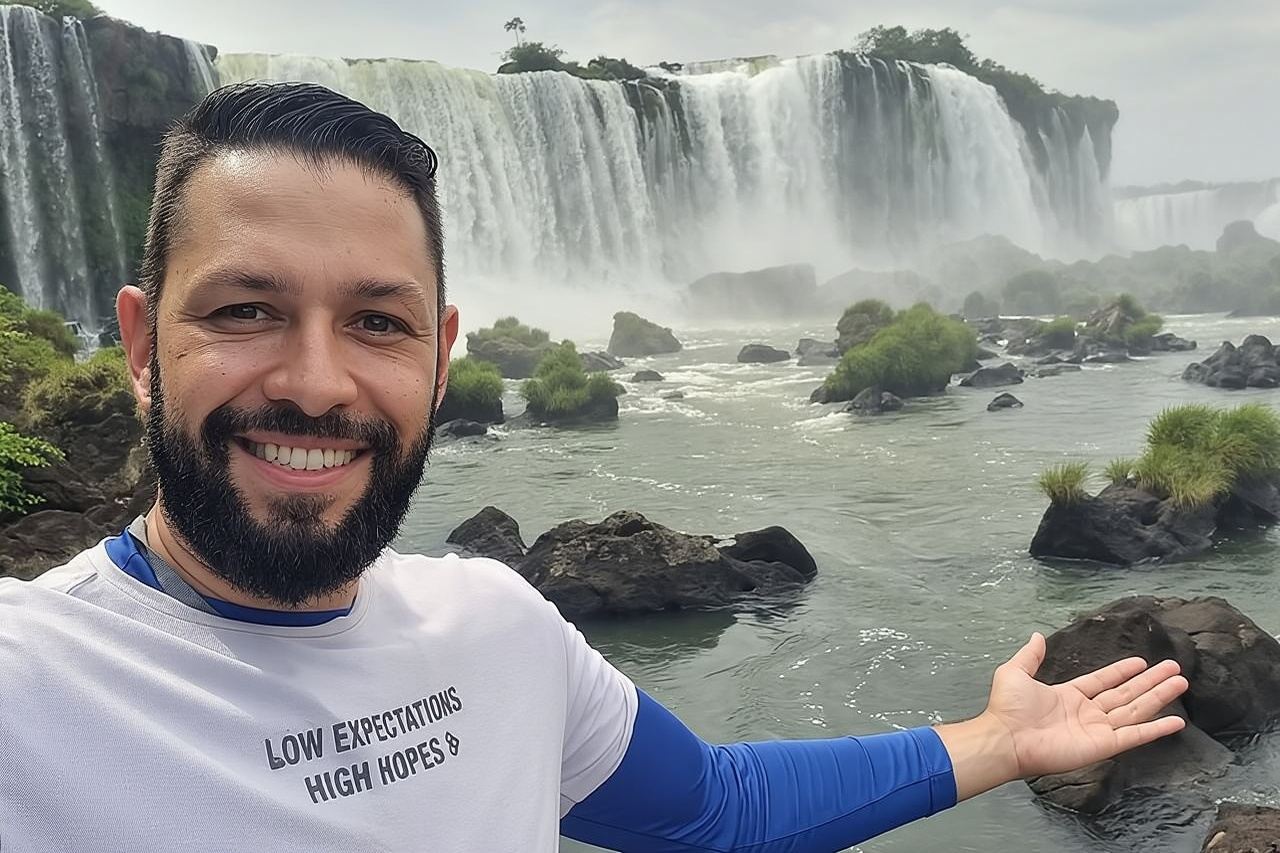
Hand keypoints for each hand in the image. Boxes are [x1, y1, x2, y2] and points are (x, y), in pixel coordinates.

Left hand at [935, 632, 1188, 800]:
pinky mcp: (1104, 745)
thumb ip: (1030, 655)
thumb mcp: (1016, 672)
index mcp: (1069, 696)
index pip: (1103, 682)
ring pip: (1136, 709)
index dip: (1122, 672)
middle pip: (1126, 694)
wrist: (1007, 738)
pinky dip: (1156, 729)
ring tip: (1180, 681)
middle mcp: (1088, 712)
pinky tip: (1176, 721)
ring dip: (1158, 696)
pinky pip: (1135, 735)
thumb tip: (1036, 635)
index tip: (1141, 662)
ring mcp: (1098, 729)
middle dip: (1150, 681)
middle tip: (1173, 668)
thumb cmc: (1009, 708)